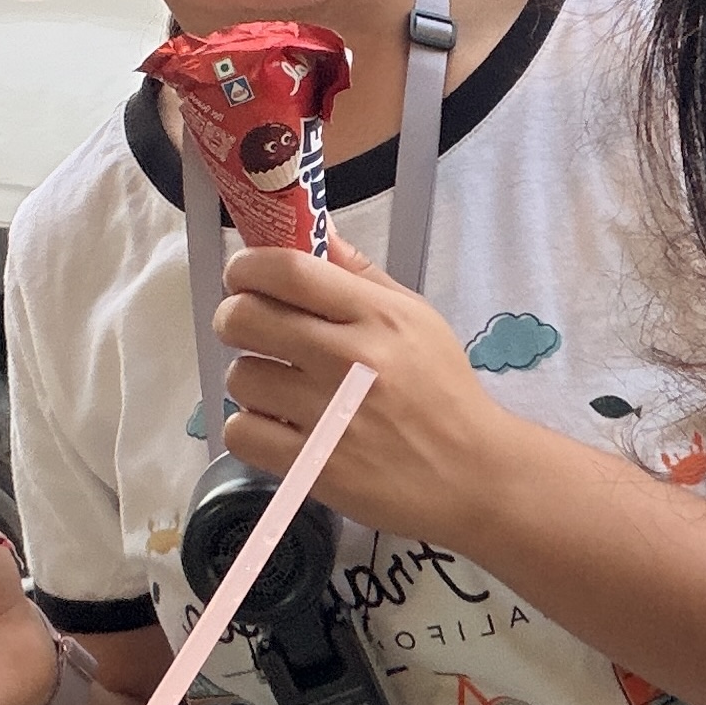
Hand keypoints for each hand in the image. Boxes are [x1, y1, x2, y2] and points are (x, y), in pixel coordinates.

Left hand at [211, 244, 510, 540]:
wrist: (472, 475)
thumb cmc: (443, 392)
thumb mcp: (416, 318)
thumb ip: (360, 274)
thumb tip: (317, 230)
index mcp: (377, 316)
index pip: (288, 271)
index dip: (247, 267)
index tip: (242, 276)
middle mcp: (349, 359)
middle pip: (246, 318)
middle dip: (233, 317)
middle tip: (248, 329)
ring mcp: (328, 415)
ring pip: (240, 377)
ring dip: (250, 379)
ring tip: (280, 388)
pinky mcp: (312, 465)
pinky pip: (241, 432)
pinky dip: (251, 428)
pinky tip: (279, 426)